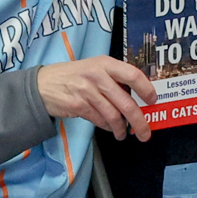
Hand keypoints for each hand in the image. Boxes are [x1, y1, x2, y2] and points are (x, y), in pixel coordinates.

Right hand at [38, 57, 154, 141]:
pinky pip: (100, 120)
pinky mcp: (78, 105)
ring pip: (113, 115)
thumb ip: (114, 78)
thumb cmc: (74, 75)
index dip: (146, 89)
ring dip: (121, 128)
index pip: (133, 74)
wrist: (43, 84)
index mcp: (105, 63)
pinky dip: (107, 127)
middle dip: (139, 120)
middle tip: (145, 132)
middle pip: (126, 102)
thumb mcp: (95, 68)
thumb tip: (137, 96)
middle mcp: (97, 76)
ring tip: (123, 134)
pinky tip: (109, 128)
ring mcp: (87, 91)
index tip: (153, 100)